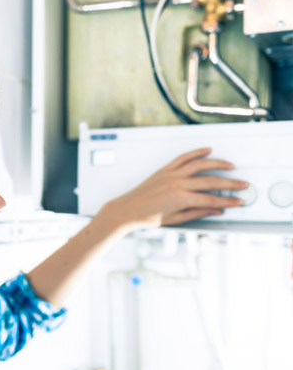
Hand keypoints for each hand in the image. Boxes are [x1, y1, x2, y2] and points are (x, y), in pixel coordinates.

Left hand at [100, 147, 247, 231]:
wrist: (128, 210)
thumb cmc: (148, 217)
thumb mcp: (176, 219)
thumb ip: (197, 213)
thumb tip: (215, 210)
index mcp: (181, 199)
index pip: (211, 199)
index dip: (227, 201)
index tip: (238, 201)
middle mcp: (177, 184)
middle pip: (210, 181)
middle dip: (230, 183)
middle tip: (242, 185)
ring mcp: (171, 174)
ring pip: (199, 164)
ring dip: (217, 163)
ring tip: (230, 165)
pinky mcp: (164, 169)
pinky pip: (182, 158)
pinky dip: (195, 152)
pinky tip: (206, 150)